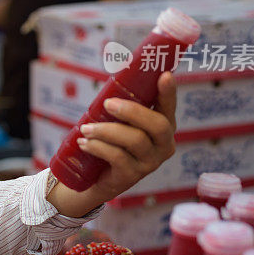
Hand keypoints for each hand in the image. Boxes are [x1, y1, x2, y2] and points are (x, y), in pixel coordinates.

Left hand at [79, 71, 176, 200]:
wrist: (95, 179)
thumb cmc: (109, 142)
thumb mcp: (118, 122)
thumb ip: (120, 105)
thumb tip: (109, 88)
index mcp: (163, 127)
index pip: (169, 107)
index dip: (169, 92)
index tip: (165, 75)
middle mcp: (163, 145)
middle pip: (159, 125)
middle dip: (132, 111)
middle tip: (108, 103)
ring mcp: (150, 162)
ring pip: (135, 140)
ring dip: (106, 130)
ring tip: (84, 128)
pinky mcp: (133, 175)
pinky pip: (117, 157)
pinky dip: (98, 147)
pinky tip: (84, 143)